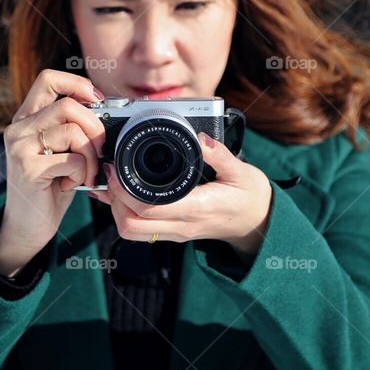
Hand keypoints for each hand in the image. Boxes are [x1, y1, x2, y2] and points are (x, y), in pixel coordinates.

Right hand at [0, 69, 106, 275]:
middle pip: (69, 106)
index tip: (97, 101)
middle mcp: (18, 128)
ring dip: (91, 156)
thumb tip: (109, 112)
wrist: (27, 226)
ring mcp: (20, 148)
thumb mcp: (62, 151)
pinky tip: (73, 185)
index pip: (48, 79)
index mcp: (27, 118)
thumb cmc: (51, 187)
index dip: (77, 84)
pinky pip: (73, 160)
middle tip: (100, 151)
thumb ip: (74, 129)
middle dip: (96, 128)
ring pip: (73, 132)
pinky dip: (83, 174)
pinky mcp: (28, 169)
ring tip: (86, 173)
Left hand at [89, 132, 272, 256]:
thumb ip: (220, 154)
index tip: (115, 167)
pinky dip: (125, 214)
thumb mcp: (241, 171)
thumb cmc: (250, 196)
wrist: (259, 221)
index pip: (148, 209)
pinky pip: (140, 230)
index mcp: (197, 209)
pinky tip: (122, 194)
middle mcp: (182, 225)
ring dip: (116, 210)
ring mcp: (177, 232)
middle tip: (111, 173)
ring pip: (132, 232)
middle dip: (113, 202)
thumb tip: (200, 137)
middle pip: (131, 226)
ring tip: (114, 182)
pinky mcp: (174, 232)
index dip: (124, 190)